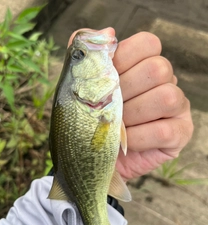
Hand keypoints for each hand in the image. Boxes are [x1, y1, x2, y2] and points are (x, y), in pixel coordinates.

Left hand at [68, 28, 193, 180]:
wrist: (96, 155)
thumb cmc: (91, 120)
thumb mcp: (82, 88)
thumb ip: (88, 57)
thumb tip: (107, 32)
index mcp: (144, 65)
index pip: (148, 43)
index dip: (124, 57)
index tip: (105, 78)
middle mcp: (166, 82)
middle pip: (157, 69)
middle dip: (125, 91)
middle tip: (107, 108)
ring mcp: (177, 107)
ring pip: (166, 98)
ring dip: (133, 115)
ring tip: (117, 127)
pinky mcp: (180, 133)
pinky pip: (164, 131)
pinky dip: (139, 137)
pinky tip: (126, 143)